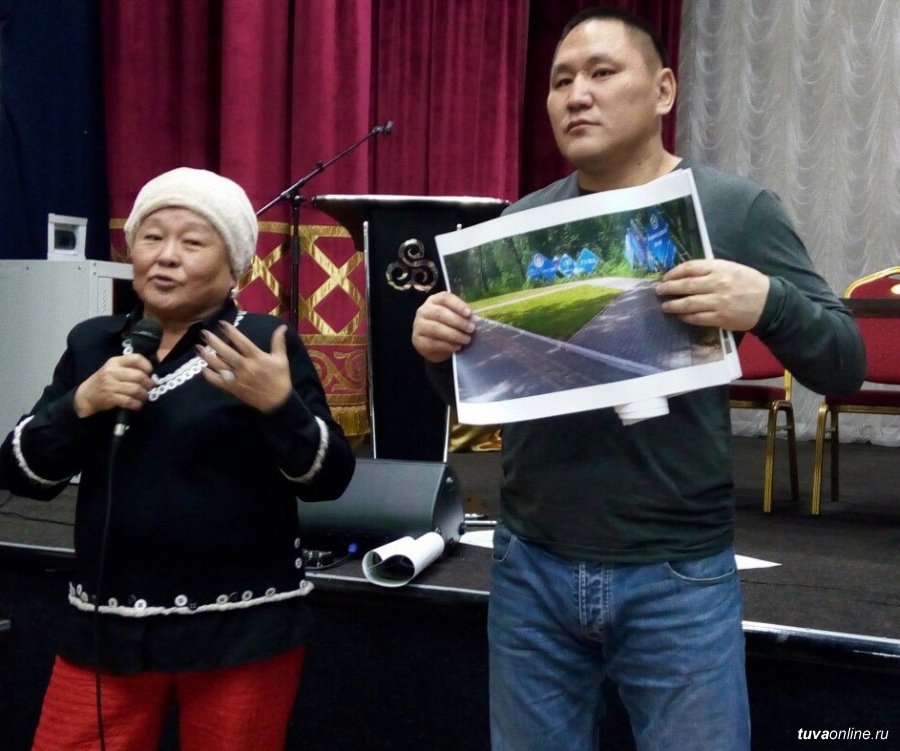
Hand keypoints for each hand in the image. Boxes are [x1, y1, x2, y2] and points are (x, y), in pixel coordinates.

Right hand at [73, 354, 155, 417]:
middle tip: (151, 388)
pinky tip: (138, 404)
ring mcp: (110, 385)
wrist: (86, 395)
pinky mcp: (110, 398)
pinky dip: (137, 404)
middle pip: (139, 376)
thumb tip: (153, 374)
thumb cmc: (105, 380)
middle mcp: (112, 371)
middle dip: (149, 383)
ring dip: (144, 395)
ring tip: (145, 397)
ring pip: (136, 389)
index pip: (136, 358)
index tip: (150, 373)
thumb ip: (130, 367)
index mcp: (115, 361)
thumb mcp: (114, 368)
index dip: (147, 366)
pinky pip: (129, 401)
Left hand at [198, 322, 292, 412]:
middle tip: (203, 333)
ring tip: (198, 348)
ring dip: (208, 357)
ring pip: (219, 366)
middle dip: (214, 342)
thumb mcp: (281, 359)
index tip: (221, 323)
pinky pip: (219, 382)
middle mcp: (245, 367)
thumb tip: (282, 326)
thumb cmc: (279, 378)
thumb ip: (278, 342)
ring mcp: (238, 378)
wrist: (277, 401)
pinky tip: (203, 369)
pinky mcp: (233, 388)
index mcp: (257, 358)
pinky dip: (210, 376)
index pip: (242, 342)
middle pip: (227, 353)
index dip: (231, 332)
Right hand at [411, 292, 475, 362]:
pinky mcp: (418, 340)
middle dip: (458, 321)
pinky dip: (447, 345)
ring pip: (436, 329)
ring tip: (466, 339)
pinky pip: (433, 342)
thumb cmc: (446, 326)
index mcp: (434, 300)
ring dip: (454, 334)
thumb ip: (462, 315)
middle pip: (440, 313)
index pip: (444, 298)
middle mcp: (424, 311)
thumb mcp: (453, 317)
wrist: (432, 345)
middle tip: (471, 328)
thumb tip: (473, 319)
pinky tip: (457, 346)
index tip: (469, 313)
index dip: (457, 304)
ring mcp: (419, 325)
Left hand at [655, 259, 769, 330]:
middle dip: (668, 289)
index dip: (674, 273)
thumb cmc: (748, 283)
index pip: (689, 268)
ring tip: (665, 306)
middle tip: (658, 291)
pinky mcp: (720, 318)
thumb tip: (686, 274)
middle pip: (685, 286)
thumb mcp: (731, 268)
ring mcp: (718, 302)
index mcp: (719, 268)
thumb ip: (710, 270)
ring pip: (688, 304)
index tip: (665, 277)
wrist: (769, 302)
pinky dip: (686, 317)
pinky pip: (697, 318)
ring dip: (673, 305)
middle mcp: (717, 284)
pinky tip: (680, 316)